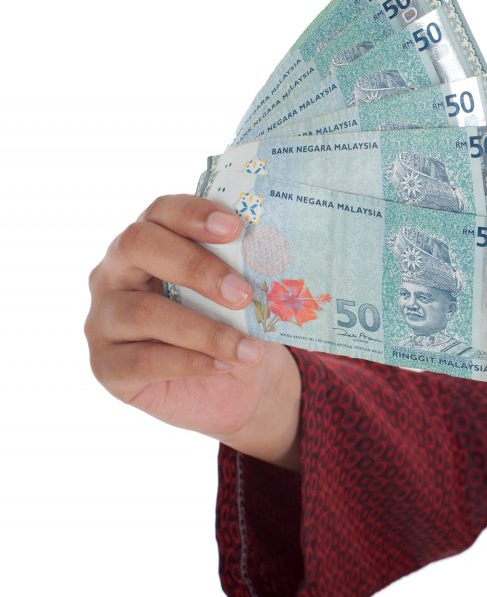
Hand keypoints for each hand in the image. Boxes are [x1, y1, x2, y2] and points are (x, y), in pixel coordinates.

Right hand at [84, 194, 300, 469]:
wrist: (237, 385)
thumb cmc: (236, 323)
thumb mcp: (242, 293)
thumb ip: (243, 268)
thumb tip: (272, 252)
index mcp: (151, 241)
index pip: (161, 211)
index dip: (194, 213)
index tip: (235, 227)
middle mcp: (115, 272)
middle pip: (139, 246)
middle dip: (196, 267)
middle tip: (243, 293)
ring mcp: (103, 318)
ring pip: (144, 312)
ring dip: (205, 331)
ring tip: (249, 348)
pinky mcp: (107, 365)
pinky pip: (143, 360)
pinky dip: (191, 363)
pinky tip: (225, 366)